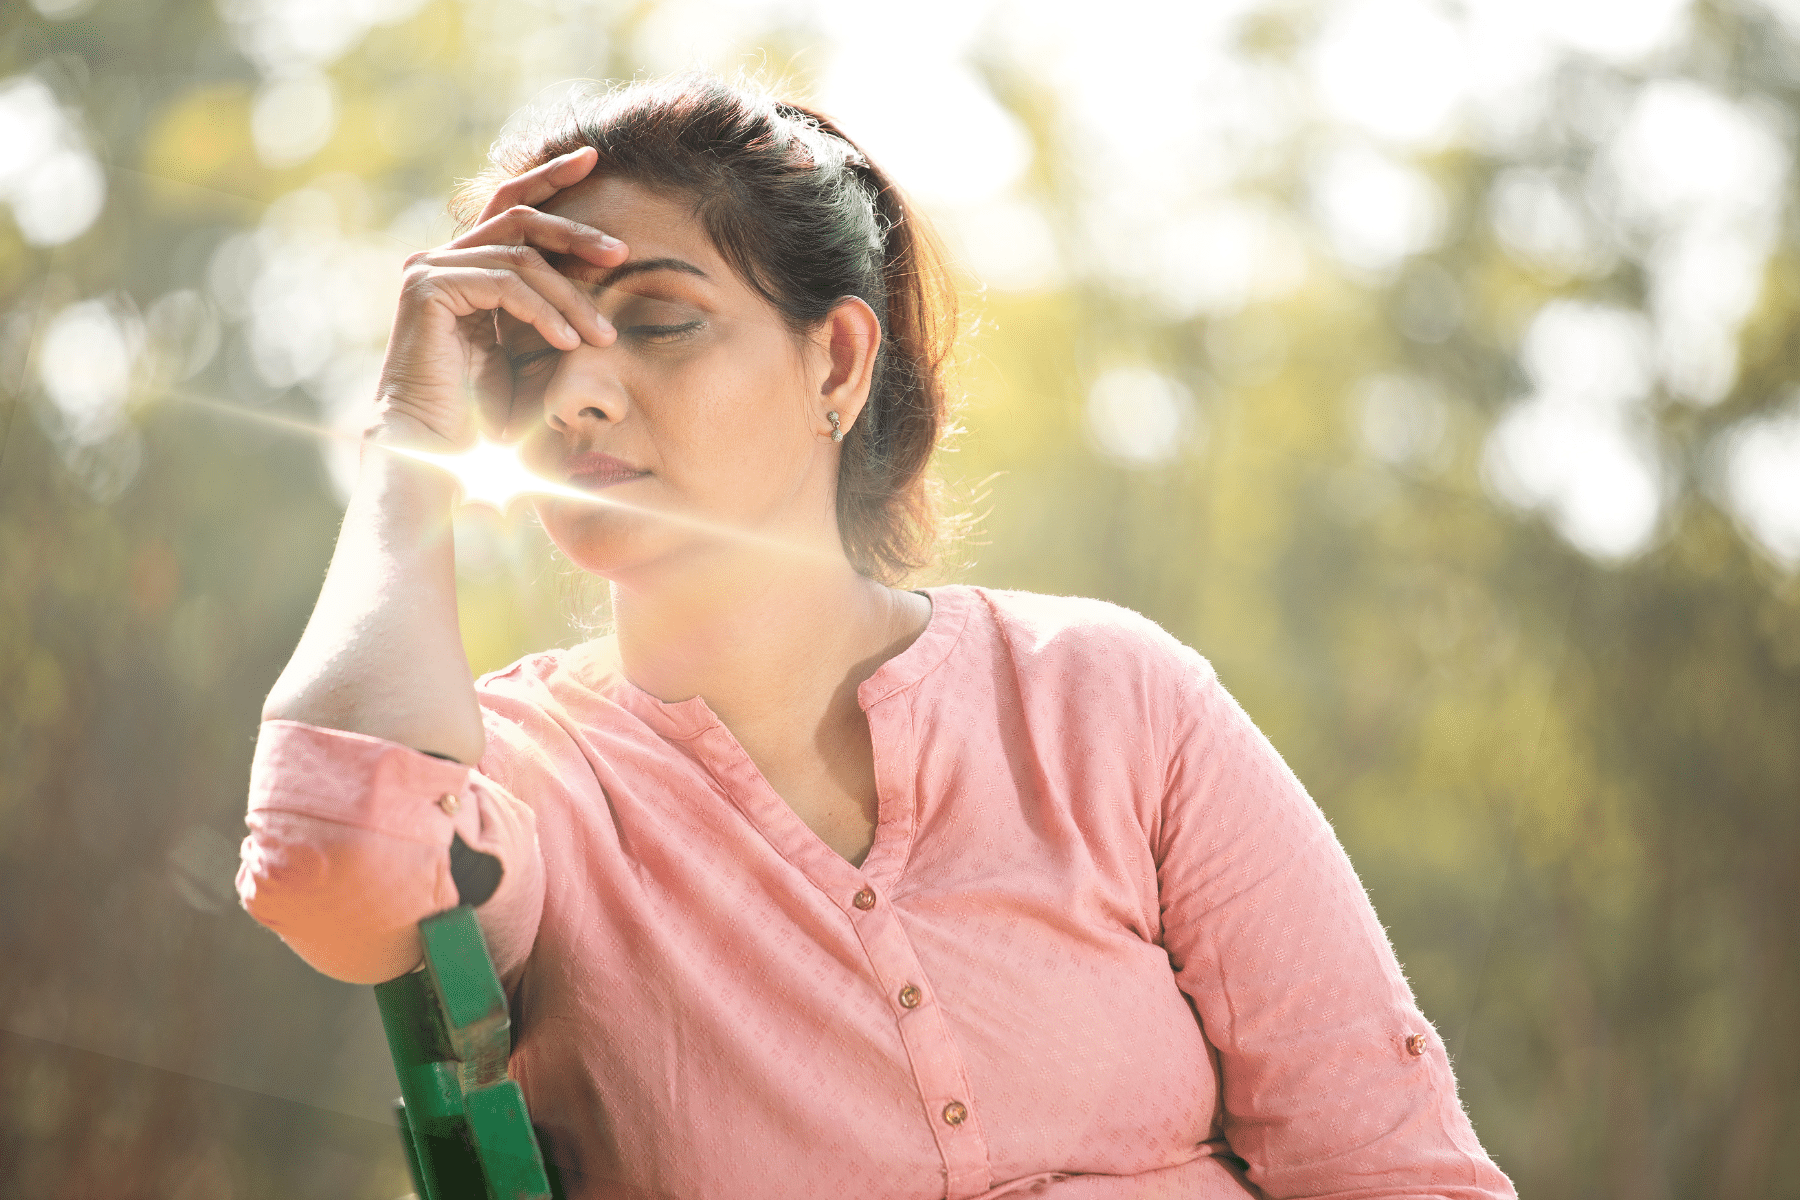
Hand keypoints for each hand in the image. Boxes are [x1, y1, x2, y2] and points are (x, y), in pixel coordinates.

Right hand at [369, 145, 625, 449]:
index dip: (549, 176)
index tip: (592, 158)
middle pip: (520, 219)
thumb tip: (603, 275)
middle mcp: (442, 260)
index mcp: (466, 267)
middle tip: (621, 252)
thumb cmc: (486, 415)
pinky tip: (568, 342)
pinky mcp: (428, 288)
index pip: (512, 209)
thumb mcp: (531, 350)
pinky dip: (544, 312)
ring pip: (522, 258)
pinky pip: (505, 284)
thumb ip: (551, 308)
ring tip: (603, 335)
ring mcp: (431, 270)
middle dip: (575, 231)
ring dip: (570, 297)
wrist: (438, 452)